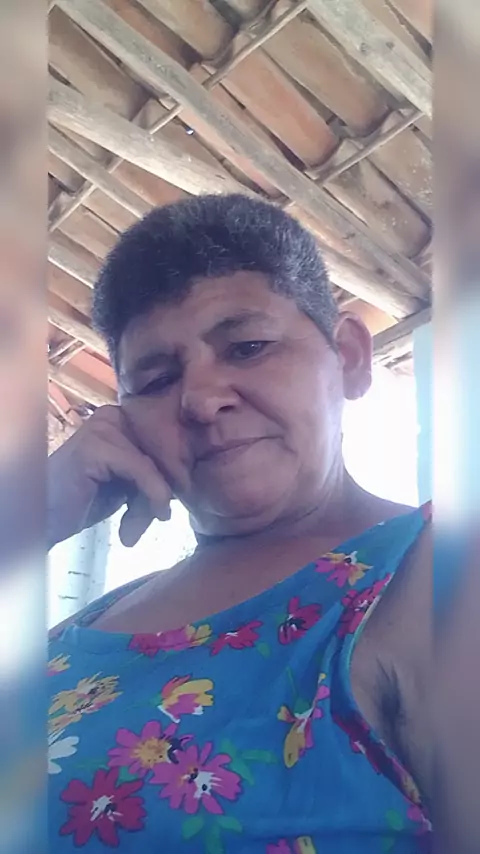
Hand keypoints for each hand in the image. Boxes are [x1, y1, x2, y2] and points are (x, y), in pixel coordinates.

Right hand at [48, 405, 171, 548]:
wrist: (45, 517)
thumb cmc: (85, 501)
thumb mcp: (128, 487)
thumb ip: (156, 479)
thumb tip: (188, 484)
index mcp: (122, 418)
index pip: (166, 439)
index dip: (177, 468)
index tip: (185, 494)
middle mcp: (112, 415)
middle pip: (161, 450)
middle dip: (164, 487)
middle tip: (159, 516)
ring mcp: (102, 427)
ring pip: (154, 463)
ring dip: (154, 499)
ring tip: (138, 525)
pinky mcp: (96, 446)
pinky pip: (142, 469)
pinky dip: (153, 494)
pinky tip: (153, 516)